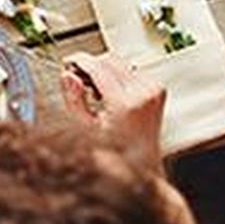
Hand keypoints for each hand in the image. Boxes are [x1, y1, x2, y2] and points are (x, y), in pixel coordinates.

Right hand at [61, 52, 166, 176]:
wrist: (143, 163)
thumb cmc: (115, 153)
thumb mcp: (87, 128)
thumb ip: (74, 99)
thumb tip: (68, 76)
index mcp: (126, 103)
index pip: (99, 67)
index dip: (79, 61)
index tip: (68, 62)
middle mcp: (143, 93)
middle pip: (110, 60)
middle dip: (91, 65)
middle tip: (77, 78)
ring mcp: (153, 90)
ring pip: (121, 62)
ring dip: (104, 69)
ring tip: (94, 91)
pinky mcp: (157, 89)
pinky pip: (132, 70)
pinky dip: (117, 75)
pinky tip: (110, 93)